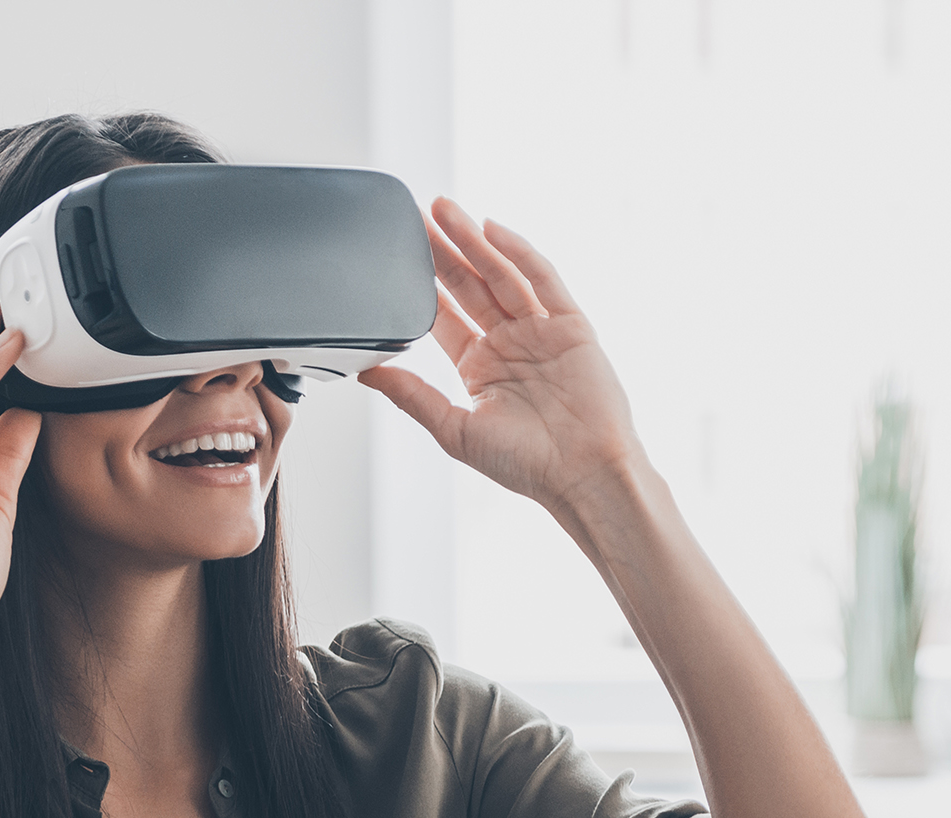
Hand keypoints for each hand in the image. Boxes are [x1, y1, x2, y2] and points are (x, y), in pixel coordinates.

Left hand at [360, 198, 649, 522]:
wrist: (583, 475)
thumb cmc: (525, 464)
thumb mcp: (454, 430)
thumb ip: (411, 397)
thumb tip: (367, 373)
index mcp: (480, 368)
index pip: (444, 316)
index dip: (422, 285)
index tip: (398, 256)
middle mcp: (509, 344)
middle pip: (470, 286)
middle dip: (443, 251)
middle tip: (417, 217)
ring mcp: (541, 330)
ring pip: (501, 275)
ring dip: (473, 242)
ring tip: (444, 210)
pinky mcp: (571, 324)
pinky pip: (543, 280)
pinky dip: (518, 253)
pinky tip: (492, 230)